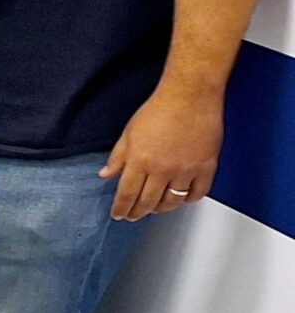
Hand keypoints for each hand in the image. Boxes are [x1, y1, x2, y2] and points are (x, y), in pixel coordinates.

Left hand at [101, 83, 222, 219]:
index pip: (127, 193)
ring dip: (161, 208)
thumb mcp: (129, 132)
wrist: (190, 97)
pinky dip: (188, 199)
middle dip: (137, 212)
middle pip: (148, 201)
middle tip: (133, 216)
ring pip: (172, 202)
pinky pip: (197, 193)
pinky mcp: (206, 167)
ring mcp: (186, 170)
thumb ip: (117, 157)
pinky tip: (180, 198)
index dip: (121, 207)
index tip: (118, 214)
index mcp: (140, 160)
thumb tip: (105, 174)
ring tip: (154, 208)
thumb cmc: (160, 109)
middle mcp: (163, 169)